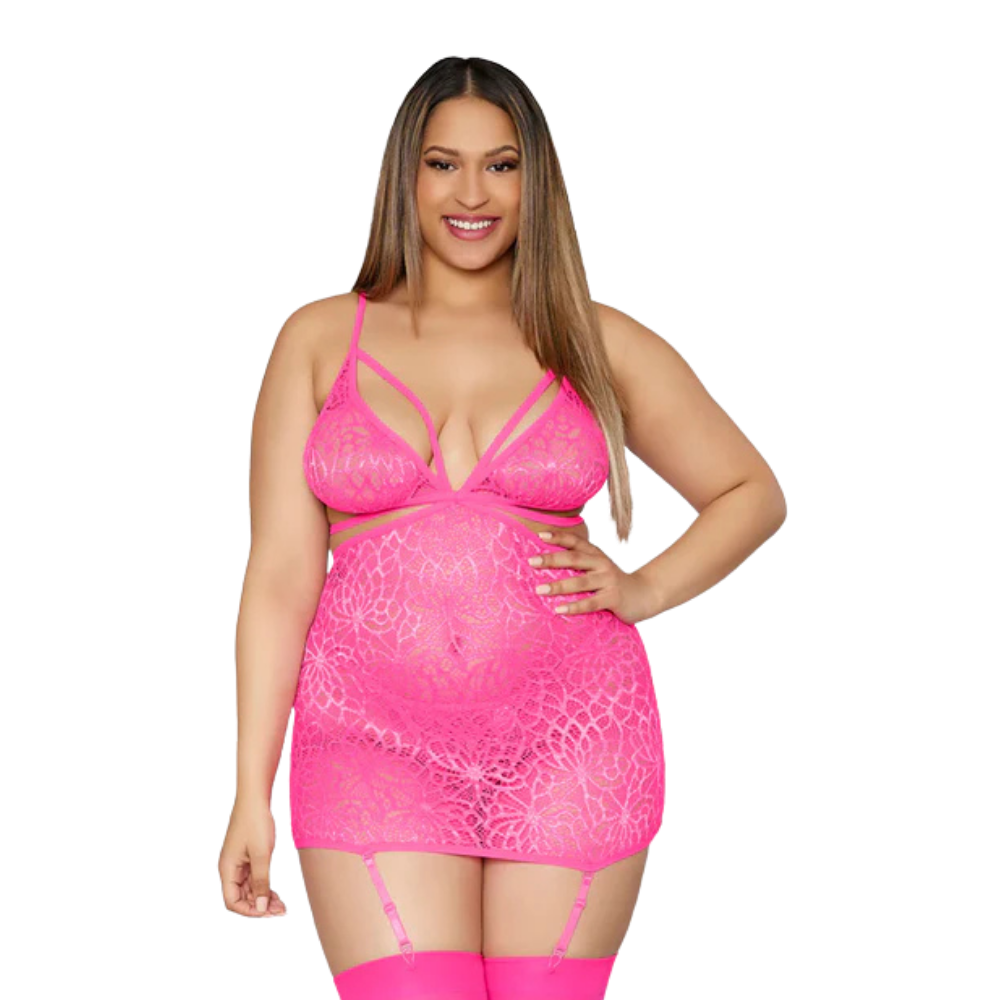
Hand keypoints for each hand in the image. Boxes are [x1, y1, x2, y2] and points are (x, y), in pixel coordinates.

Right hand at [218, 799, 287, 918]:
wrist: (255, 796)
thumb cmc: (256, 822)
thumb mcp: (261, 854)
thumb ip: (261, 882)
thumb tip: (260, 909)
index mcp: (228, 869)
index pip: (232, 902)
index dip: (250, 911)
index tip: (269, 912)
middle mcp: (231, 869)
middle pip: (242, 898)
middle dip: (260, 907)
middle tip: (281, 911)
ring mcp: (239, 863)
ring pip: (249, 889)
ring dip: (264, 899)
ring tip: (282, 906)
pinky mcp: (248, 857)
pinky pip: (254, 879)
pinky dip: (265, 887)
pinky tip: (277, 894)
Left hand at [530, 529, 660, 625]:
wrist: (647, 594)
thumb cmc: (614, 582)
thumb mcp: (599, 568)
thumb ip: (580, 565)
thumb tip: (548, 564)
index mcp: (596, 555)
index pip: (576, 542)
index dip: (559, 537)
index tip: (540, 535)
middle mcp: (601, 564)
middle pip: (574, 559)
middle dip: (551, 559)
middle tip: (531, 561)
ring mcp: (608, 581)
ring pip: (580, 582)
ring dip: (558, 586)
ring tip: (539, 589)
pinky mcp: (613, 598)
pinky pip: (591, 603)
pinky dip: (574, 606)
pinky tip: (559, 609)